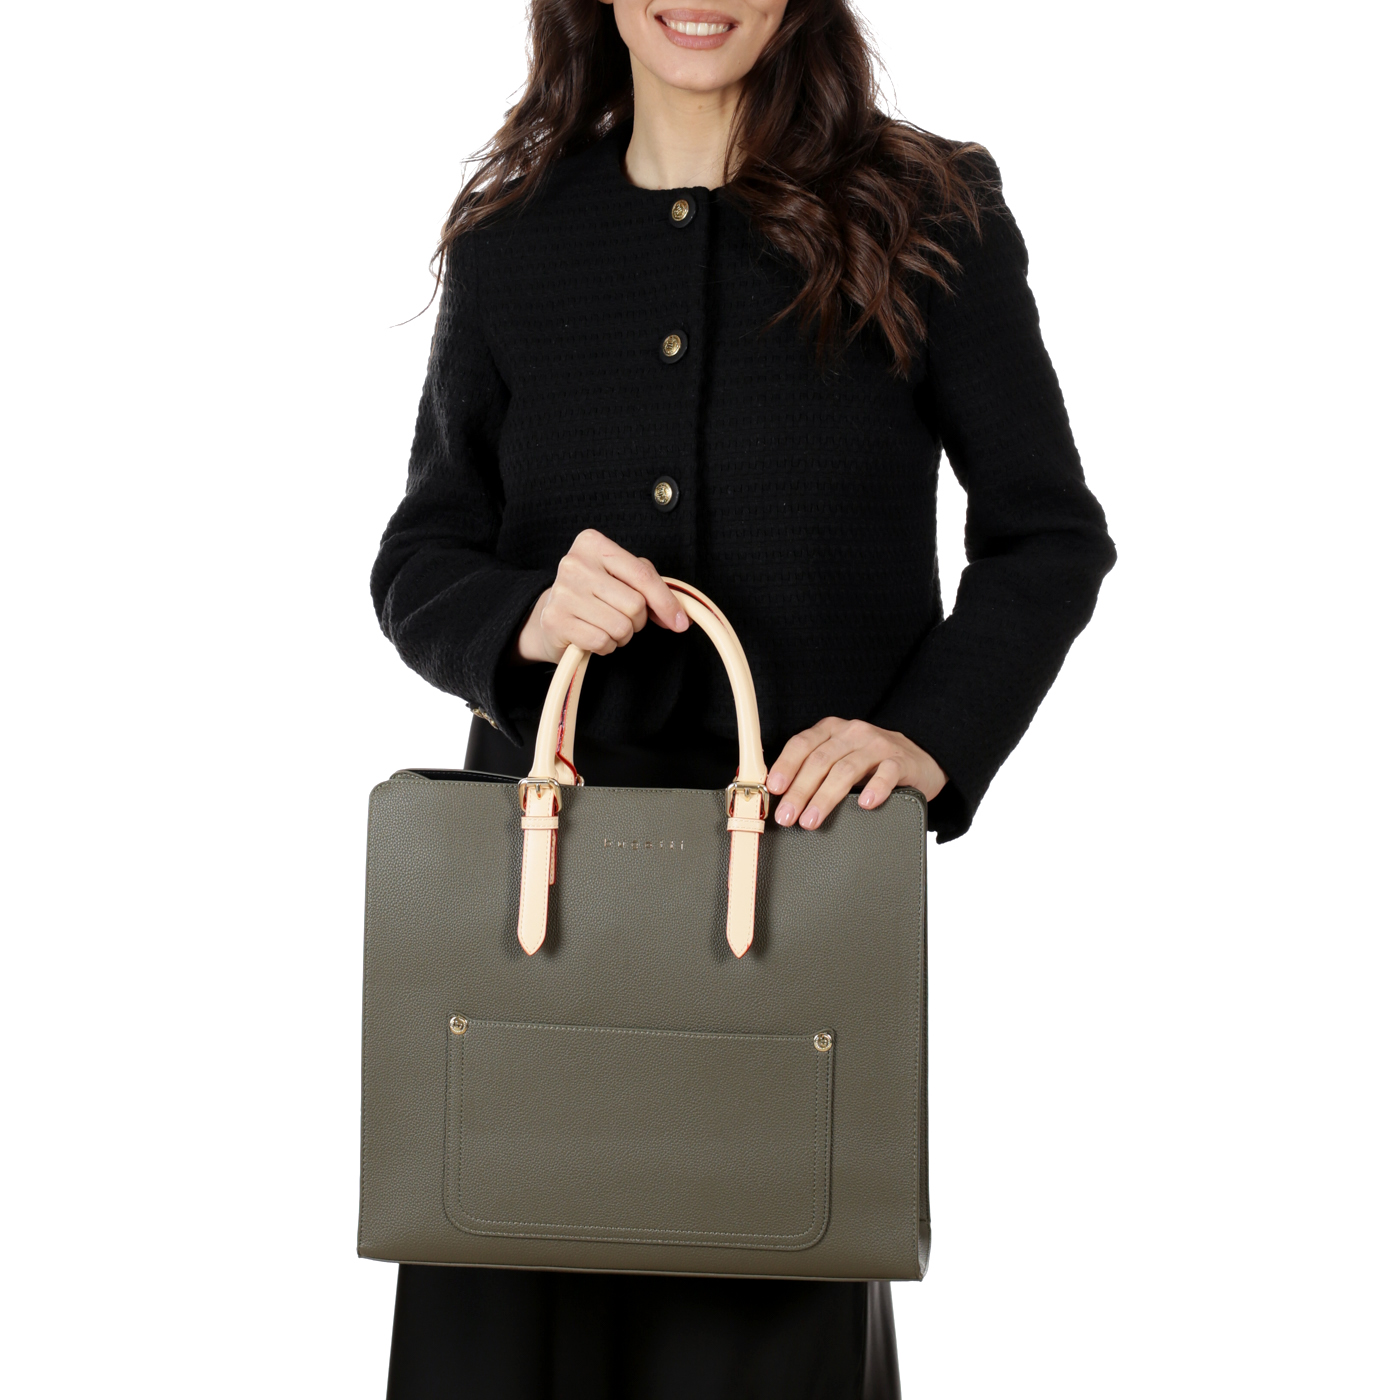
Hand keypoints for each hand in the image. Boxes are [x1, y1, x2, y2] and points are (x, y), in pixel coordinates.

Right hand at [515, 529, 688, 663]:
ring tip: (606, 626)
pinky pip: (602, 641)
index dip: (666, 603)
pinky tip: (592, 635)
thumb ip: (652, 589)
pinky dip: (605, 646)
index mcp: (593, 543)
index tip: (680, 623)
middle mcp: (574, 563)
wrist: (552, 614)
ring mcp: (562, 591)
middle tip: (621, 617)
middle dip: (637, 620)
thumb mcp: (622, 578)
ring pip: (620, 626)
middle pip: (635, 604)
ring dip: (621, 635)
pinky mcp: (555, 620)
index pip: (642, 575)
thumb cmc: (594, 594)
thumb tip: (679, 617)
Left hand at [767, 718, 946, 829]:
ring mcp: (878, 745)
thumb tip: (781, 798)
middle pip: (820, 761)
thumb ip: (814, 770)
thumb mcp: (839, 758)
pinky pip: (886, 773)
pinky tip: (865, 804)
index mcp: (831, 730)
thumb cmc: (870, 763)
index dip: (786, 766)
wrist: (918, 758)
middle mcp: (853, 733)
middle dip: (800, 791)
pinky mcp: (901, 761)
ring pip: (846, 769)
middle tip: (787, 816)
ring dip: (825, 797)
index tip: (774, 788)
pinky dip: (875, 788)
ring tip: (811, 820)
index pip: (802, 744)